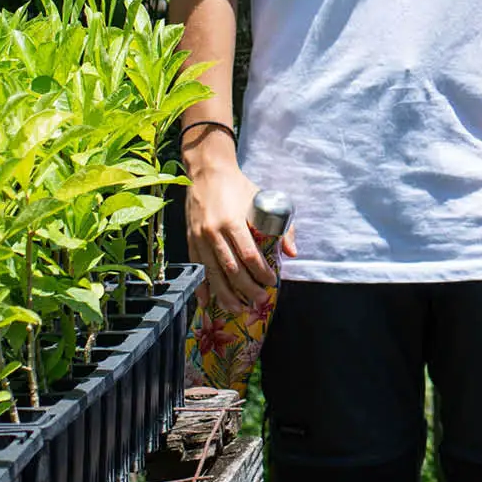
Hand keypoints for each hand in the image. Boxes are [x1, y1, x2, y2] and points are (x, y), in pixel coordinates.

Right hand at [185, 146, 294, 312]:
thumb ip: (281, 226)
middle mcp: (214, 232)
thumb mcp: (264, 200)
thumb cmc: (239, 187)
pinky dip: (202, 286)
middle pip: (232, 269)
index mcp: (233, 221)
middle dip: (247, 289)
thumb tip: (291, 253)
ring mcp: (199, 238)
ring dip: (226, 295)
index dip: (261, 273)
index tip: (272, 283)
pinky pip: (197, 268)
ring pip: (213, 273)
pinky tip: (206, 301)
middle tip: (259, 301)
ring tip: (238, 309)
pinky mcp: (190, 240)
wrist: (208, 173)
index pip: (250, 255)